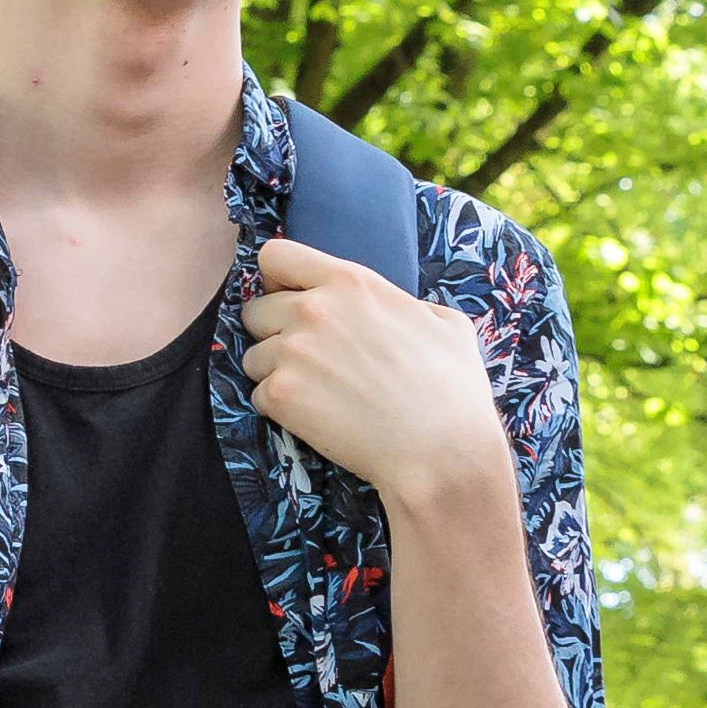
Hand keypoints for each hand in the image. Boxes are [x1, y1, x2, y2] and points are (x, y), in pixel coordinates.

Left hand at [236, 240, 512, 512]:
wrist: (441, 451)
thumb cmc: (453, 389)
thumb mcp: (446, 324)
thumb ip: (409, 306)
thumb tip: (403, 311)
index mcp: (351, 282)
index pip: (277, 256)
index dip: (278, 280)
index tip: (289, 298)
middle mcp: (313, 309)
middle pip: (255, 310)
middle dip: (274, 332)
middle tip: (309, 359)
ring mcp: (291, 352)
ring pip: (254, 356)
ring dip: (275, 373)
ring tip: (317, 394)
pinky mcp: (280, 395)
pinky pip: (259, 395)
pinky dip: (280, 408)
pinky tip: (316, 418)